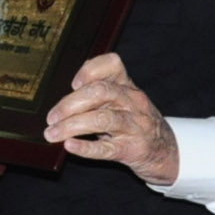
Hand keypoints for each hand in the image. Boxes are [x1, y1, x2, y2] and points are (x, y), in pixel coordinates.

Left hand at [43, 54, 178, 184]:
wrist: (164, 150)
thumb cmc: (133, 122)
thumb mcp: (122, 101)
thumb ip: (97, 94)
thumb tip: (59, 102)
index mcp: (126, 86)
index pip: (113, 65)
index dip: (90, 70)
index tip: (73, 83)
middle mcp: (132, 102)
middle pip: (101, 92)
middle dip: (70, 103)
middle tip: (51, 117)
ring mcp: (134, 126)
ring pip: (102, 119)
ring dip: (72, 125)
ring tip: (52, 134)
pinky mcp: (131, 149)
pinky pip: (107, 148)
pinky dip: (86, 147)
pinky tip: (70, 146)